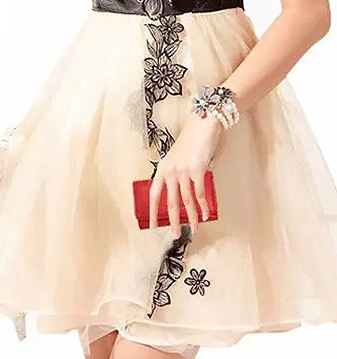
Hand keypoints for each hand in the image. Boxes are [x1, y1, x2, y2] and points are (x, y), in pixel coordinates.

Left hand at [148, 114, 222, 237]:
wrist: (202, 125)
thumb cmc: (192, 141)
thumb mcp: (178, 158)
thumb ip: (177, 174)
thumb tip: (182, 194)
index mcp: (163, 168)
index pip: (154, 194)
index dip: (152, 211)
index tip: (152, 225)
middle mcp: (170, 170)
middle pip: (169, 201)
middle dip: (172, 220)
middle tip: (174, 234)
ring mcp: (182, 171)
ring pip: (186, 200)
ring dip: (191, 217)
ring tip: (193, 229)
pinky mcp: (197, 170)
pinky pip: (200, 194)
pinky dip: (204, 206)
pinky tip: (206, 214)